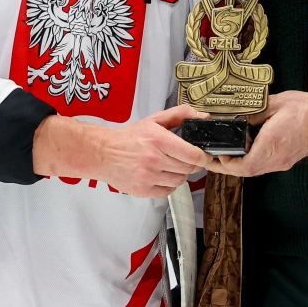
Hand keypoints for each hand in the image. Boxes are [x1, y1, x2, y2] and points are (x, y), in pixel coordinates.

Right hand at [34, 105, 212, 198]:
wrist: (104, 153)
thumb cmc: (129, 138)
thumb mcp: (154, 121)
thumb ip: (180, 115)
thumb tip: (202, 117)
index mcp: (159, 140)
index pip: (193, 155)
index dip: (203, 157)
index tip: (204, 155)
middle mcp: (154, 160)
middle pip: (188, 169)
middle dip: (191, 164)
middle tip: (186, 159)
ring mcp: (148, 177)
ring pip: (180, 181)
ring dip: (180, 174)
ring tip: (170, 166)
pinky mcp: (143, 190)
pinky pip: (168, 191)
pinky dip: (169, 184)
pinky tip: (162, 175)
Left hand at [206, 91, 307, 177]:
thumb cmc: (305, 108)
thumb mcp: (274, 103)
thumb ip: (251, 113)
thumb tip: (234, 119)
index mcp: (272, 145)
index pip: (244, 166)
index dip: (226, 164)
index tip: (216, 153)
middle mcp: (277, 159)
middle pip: (246, 172)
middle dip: (226, 167)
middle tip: (211, 158)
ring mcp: (283, 162)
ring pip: (254, 171)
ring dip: (237, 166)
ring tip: (223, 155)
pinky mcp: (286, 160)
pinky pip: (263, 166)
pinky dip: (250, 162)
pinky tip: (243, 151)